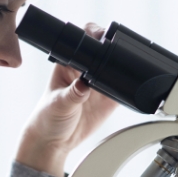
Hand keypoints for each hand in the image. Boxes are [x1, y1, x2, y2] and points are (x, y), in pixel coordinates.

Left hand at [14, 23, 117, 175]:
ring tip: (121, 77)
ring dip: (124, 68)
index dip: (96, 35)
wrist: (54, 142)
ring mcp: (99, 83)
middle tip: (116, 61)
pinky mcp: (109, 98)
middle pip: (105, 50)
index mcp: (69, 64)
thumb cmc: (47, 118)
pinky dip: (130, 88)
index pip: (84, 41)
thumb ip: (72, 94)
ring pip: (117, 67)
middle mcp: (85, 70)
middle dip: (114, 49)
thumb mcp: (58, 104)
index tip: (104, 40)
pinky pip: (124, 88)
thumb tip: (83, 84)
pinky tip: (127, 91)